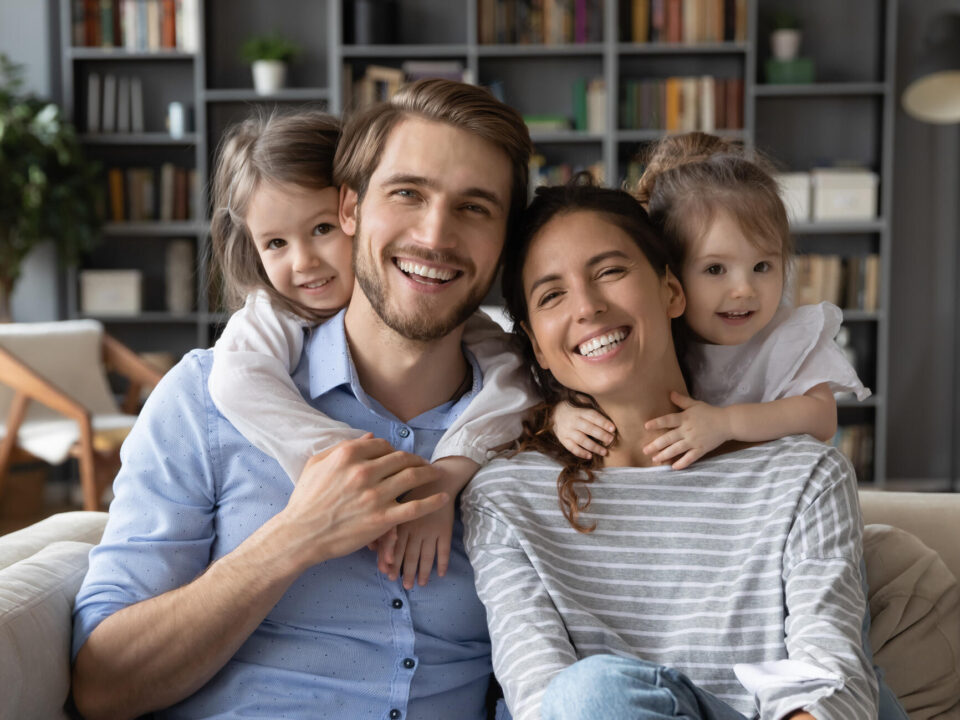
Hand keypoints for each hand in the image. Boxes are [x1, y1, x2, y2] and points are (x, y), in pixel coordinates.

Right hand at [279, 434, 447, 569]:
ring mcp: (375, 495)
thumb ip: (343, 448)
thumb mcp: (317, 465)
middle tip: (424, 464)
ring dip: (428, 474)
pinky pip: (415, 507)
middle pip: (402, 458)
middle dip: (417, 459)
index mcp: (348, 455)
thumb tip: (369, 439)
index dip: (394, 449)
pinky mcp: (383, 519)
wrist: (300, 534)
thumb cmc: (305, 500)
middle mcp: (364, 472)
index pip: (383, 445)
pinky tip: (443, 497)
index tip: (400, 457)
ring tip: (437, 474)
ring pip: (412, 478)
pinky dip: (432, 501)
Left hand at [382, 485, 455, 589]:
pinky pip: (444, 549)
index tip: (386, 571)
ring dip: (421, 571)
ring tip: (418, 584)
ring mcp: (430, 527)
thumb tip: (371, 546)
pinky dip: (442, 562)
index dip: (389, 557)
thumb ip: (380, 518)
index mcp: (399, 515)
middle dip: (403, 569)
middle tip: (399, 582)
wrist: (438, 475)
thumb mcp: (393, 497)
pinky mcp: (445, 527)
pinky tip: (441, 574)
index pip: (392, 541)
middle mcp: (414, 524)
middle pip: (408, 552)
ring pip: (425, 554)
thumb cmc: (411, 487)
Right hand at [552, 401, 616, 459]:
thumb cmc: (575, 410)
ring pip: (581, 440)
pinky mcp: (563, 439)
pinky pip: (572, 448)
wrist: (554, 413)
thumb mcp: (581, 404)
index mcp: (579, 411)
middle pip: (588, 428)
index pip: (592, 416)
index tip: (613, 428)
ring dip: (594, 447)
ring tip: (604, 452)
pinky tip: (590, 456)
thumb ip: (592, 406)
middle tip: (611, 440)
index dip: (603, 422)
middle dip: (601, 435)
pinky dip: (581, 452)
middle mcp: (573, 421)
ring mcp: (567, 431)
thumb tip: (607, 410)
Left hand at [642, 392, 730, 469]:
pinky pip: (690, 458)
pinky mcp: (701, 449)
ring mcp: (694, 441)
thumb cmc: (710, 412)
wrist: (727, 423)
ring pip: (676, 449)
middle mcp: (687, 430)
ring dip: (665, 455)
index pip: (668, 420)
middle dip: (656, 445)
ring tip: (655, 459)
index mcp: (685, 418)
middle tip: (645, 450)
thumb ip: (682, 400)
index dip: (657, 423)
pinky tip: (674, 467)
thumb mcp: (695, 404)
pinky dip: (682, 463)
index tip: (646, 426)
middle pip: (669, 438)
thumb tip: (670, 393)